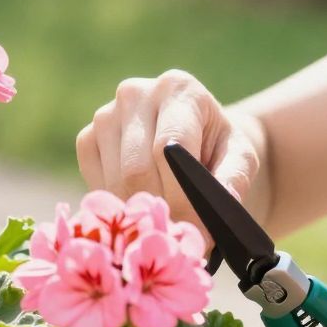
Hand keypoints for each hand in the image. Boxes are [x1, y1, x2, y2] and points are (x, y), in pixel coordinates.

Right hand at [75, 69, 258, 255]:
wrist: (194, 138)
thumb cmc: (218, 148)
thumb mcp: (240, 158)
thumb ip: (234, 178)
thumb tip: (222, 202)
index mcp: (178, 89)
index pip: (168, 150)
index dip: (181, 197)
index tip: (197, 231)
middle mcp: (136, 94)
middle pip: (136, 170)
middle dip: (161, 211)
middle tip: (181, 238)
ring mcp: (106, 114)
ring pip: (115, 182)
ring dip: (141, 213)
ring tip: (167, 226)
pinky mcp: (87, 138)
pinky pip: (96, 185)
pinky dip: (120, 206)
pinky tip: (143, 205)